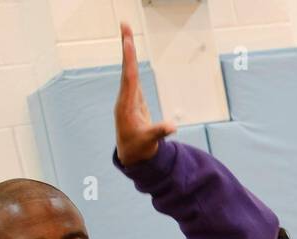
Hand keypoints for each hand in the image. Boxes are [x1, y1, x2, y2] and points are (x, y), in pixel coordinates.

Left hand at [114, 22, 175, 166]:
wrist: (130, 155)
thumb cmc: (139, 148)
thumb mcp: (149, 141)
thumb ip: (159, 132)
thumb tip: (172, 126)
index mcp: (126, 105)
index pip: (129, 78)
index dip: (129, 60)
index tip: (128, 42)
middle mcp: (125, 97)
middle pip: (126, 67)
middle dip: (126, 46)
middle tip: (124, 24)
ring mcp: (128, 96)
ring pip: (128, 68)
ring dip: (127, 49)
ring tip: (126, 31)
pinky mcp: (133, 97)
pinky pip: (131, 74)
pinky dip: (131, 60)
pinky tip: (128, 48)